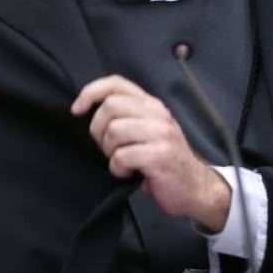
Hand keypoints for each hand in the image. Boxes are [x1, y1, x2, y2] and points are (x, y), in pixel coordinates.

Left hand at [71, 75, 230, 231]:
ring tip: (122, 162)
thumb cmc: (162, 162)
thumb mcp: (145, 132)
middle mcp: (158, 114)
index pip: (115, 84)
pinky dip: (118, 169)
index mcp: (151, 105)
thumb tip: (88, 112)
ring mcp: (161, 134)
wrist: (195, 189)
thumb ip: (125, 118)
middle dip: (98, 130)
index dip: (90, 92)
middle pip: (109, 107)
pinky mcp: (160, 155)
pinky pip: (122, 156)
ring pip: (114, 131)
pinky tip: (129, 173)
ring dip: (109, 151)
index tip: (76, 110)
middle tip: (108, 148)